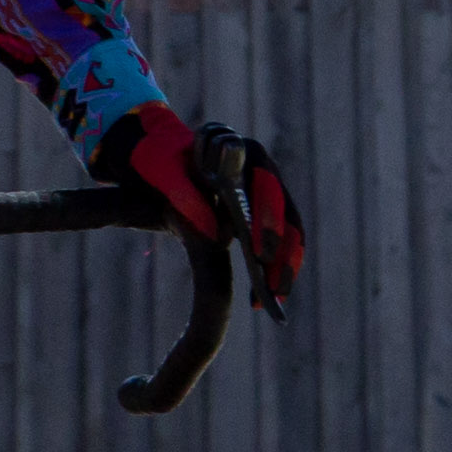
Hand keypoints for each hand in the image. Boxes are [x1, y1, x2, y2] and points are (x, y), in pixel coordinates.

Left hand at [99, 108, 306, 316]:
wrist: (162, 156)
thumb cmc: (161, 158)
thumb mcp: (162, 170)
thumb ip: (185, 194)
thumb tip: (216, 236)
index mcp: (244, 153)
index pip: (266, 185)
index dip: (268, 220)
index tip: (260, 254)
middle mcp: (264, 172)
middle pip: (287, 214)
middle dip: (284, 253)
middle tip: (275, 287)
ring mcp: (267, 195)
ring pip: (290, 233)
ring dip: (286, 267)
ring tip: (277, 299)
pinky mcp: (261, 217)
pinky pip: (280, 244)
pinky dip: (275, 269)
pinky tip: (266, 297)